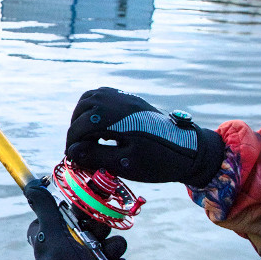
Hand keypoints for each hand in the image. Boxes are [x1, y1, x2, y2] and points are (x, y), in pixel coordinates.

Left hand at [25, 180, 126, 259]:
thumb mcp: (55, 240)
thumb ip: (45, 211)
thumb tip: (31, 186)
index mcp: (47, 240)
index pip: (60, 212)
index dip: (72, 210)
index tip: (81, 209)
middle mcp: (63, 250)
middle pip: (85, 224)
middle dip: (98, 227)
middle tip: (98, 235)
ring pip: (103, 240)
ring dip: (111, 244)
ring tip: (110, 254)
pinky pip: (113, 258)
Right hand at [66, 87, 224, 186]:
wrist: (188, 150)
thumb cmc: (157, 161)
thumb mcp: (124, 164)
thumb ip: (95, 156)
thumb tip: (72, 152)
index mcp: (114, 117)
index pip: (80, 126)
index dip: (72, 144)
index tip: (72, 158)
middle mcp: (117, 101)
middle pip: (83, 108)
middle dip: (76, 128)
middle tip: (78, 148)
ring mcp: (125, 97)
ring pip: (91, 97)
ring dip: (83, 116)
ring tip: (87, 136)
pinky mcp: (131, 98)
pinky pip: (104, 95)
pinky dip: (95, 108)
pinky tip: (100, 126)